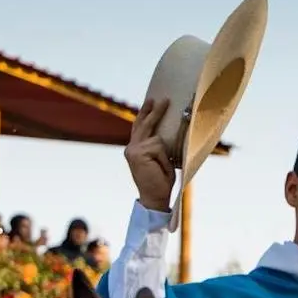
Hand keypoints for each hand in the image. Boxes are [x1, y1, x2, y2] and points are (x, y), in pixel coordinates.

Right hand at [126, 95, 176, 211]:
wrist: (154, 198)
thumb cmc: (160, 181)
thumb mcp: (160, 159)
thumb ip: (158, 146)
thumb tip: (166, 132)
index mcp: (135, 149)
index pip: (139, 127)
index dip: (145, 113)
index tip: (150, 101)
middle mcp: (131, 148)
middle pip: (143, 124)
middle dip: (154, 111)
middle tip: (163, 99)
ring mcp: (133, 150)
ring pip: (157, 139)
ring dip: (165, 156)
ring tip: (162, 170)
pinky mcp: (138, 153)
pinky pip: (159, 147)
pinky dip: (164, 159)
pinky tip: (160, 169)